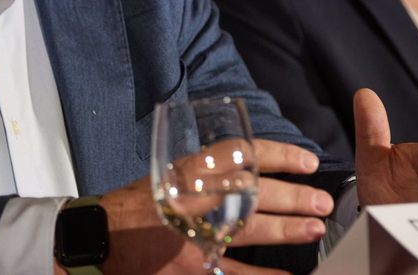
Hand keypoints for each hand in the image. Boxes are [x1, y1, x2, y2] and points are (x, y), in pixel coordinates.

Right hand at [76, 141, 331, 274]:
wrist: (97, 240)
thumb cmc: (134, 208)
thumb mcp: (164, 176)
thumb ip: (201, 173)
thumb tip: (252, 170)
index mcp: (183, 171)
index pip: (236, 155)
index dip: (275, 155)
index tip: (306, 160)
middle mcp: (189, 199)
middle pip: (249, 192)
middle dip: (289, 196)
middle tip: (320, 199)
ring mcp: (191, 236)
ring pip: (247, 229)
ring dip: (284, 229)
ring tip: (314, 228)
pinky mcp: (192, 268)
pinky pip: (237, 273)